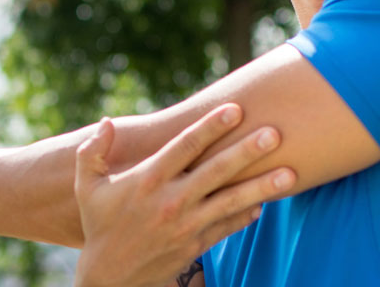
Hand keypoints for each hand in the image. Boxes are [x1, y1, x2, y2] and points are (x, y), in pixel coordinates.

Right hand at [73, 103, 295, 286]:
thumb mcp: (88, 186)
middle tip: (276, 133)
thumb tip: (106, 123)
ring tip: (291, 174)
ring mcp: (186, 225)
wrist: (109, 277)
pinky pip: (228, 227)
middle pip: (216, 171)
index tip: (235, 108)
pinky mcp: (196, 245)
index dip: (211, 126)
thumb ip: (93, 152)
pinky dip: (247, 215)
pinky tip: (266, 203)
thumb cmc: (99, 224)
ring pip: (231, 201)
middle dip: (247, 152)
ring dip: (262, 186)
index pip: (185, 146)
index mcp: (147, 180)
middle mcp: (171, 201)